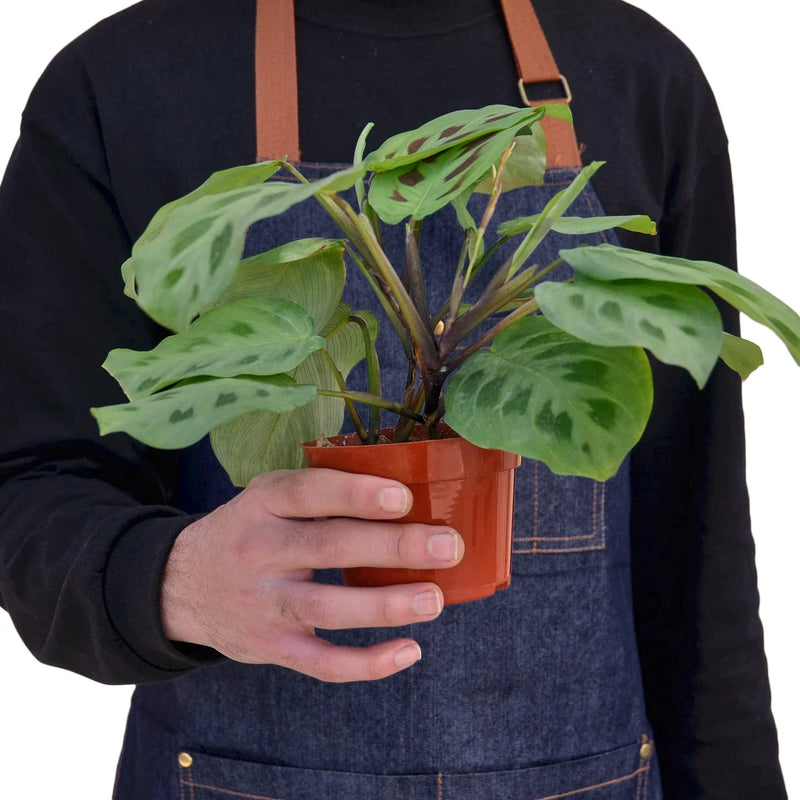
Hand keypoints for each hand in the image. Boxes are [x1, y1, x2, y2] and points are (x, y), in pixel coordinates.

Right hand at [161, 468, 463, 681]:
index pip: (308, 493)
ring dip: (386, 606)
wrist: (180, 585)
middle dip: (393, 546)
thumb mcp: (267, 496)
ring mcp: (264, 604)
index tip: (403, 497)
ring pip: (328, 609)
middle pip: (329, 548)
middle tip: (448, 545)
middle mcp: (260, 551)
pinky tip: (408, 651)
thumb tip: (404, 491)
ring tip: (434, 600)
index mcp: (262, 503)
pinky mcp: (271, 646)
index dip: (356, 494)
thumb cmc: (248, 530)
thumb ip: (318, 491)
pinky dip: (367, 664)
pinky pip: (321, 664)